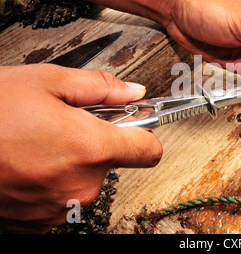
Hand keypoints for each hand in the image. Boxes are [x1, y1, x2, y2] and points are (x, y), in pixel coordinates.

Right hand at [0, 64, 161, 232]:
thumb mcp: (46, 81)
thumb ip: (101, 87)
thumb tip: (133, 92)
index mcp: (90, 148)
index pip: (148, 150)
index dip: (145, 134)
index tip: (137, 125)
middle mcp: (80, 185)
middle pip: (112, 162)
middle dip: (96, 142)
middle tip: (66, 123)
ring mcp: (57, 208)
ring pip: (85, 179)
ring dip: (71, 161)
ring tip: (38, 142)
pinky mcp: (35, 223)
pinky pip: (61, 197)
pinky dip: (51, 180)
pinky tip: (27, 162)